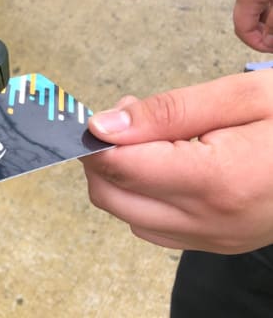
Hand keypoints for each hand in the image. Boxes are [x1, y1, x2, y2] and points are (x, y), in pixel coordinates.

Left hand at [81, 70, 272, 253]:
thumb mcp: (243, 96)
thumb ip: (168, 111)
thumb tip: (104, 126)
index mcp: (217, 180)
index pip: (119, 167)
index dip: (97, 138)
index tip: (101, 114)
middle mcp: (212, 221)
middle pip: (111, 196)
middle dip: (104, 157)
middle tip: (131, 119)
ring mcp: (217, 239)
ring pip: (129, 214)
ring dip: (123, 177)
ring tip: (159, 137)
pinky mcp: (221, 243)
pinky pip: (157, 227)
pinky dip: (146, 197)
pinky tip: (172, 164)